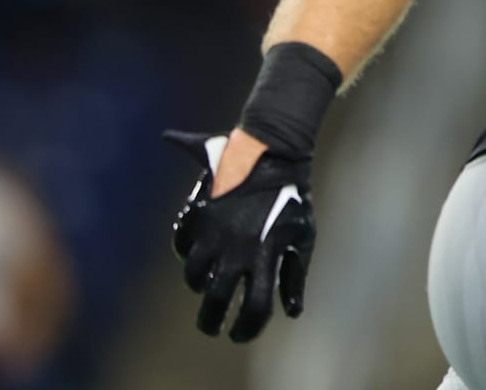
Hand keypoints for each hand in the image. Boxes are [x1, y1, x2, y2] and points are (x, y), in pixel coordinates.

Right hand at [165, 129, 314, 341]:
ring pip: (193, 275)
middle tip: (211, 326)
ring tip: (206, 284)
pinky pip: (181, 243)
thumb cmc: (294, 197)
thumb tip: (291, 312)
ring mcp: (215, 231)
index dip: (246, 329)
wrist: (274, 152)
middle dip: (210, 320)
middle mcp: (236, 248)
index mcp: (265, 255)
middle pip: (213, 299)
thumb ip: (295, 274)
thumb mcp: (303, 236)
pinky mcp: (200, 213)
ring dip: (199, 284)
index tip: (238, 334)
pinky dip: (184, 251)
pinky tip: (195, 252)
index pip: (253, 306)